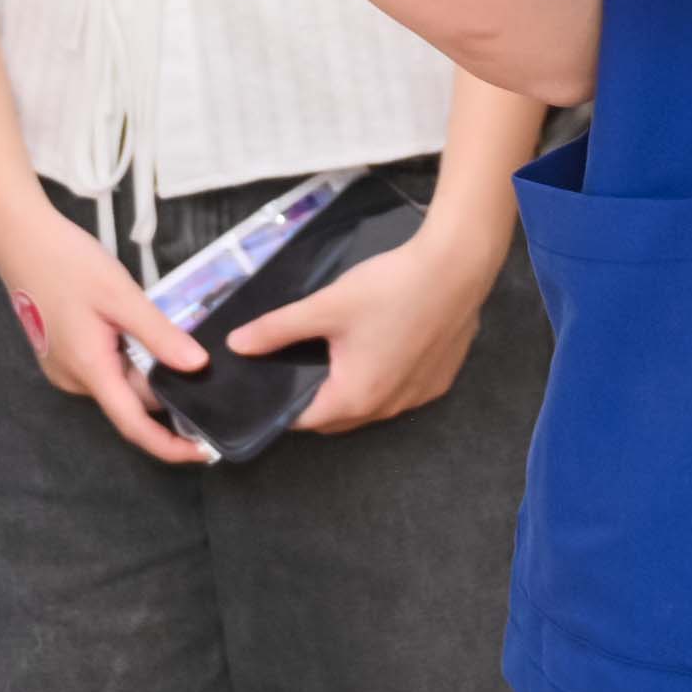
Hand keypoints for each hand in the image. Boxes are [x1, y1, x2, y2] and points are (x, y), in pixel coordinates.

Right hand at [0, 198, 213, 465]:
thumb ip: (159, 334)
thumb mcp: (121, 296)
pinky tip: (134, 332)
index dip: (170, 445)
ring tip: (169, 341)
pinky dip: (127, 360)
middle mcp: (74, 379)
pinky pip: (103, 369)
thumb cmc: (69, 264)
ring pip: (118, 382)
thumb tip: (197, 366)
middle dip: (164, 389)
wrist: (22, 241)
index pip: (134, 425)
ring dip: (145, 371)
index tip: (205, 452)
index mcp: (89, 369)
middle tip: (202, 366)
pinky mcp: (60, 355)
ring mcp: (64, 369)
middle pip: (130, 400)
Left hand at [227, 214, 501, 434]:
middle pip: (337, 419)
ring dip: (350, 393)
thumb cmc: (387, 289)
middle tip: (298, 364)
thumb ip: (276, 329)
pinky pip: (399, 394)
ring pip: (370, 408)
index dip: (280, 406)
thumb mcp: (325, 306)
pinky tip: (380, 348)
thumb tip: (235, 345)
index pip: (304, 421)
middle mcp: (387, 409)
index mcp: (354, 397)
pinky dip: (383, 382)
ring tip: (336, 356)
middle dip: (314, 401)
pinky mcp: (438, 383)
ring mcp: (418, 399)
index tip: (269, 384)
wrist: (456, 270)